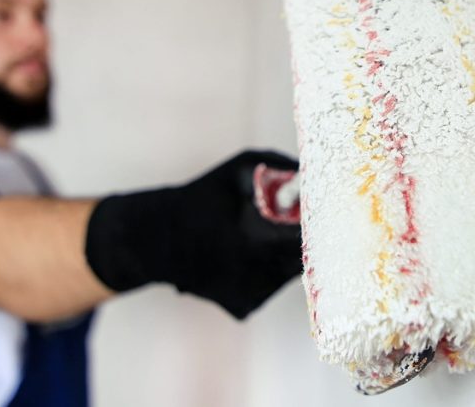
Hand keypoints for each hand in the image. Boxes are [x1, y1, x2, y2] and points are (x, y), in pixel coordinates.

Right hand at [84, 149, 301, 318]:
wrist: (155, 240)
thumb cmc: (201, 197)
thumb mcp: (239, 168)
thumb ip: (281, 165)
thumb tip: (314, 172)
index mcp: (256, 243)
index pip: (309, 238)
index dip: (319, 222)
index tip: (319, 208)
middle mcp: (256, 278)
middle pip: (304, 258)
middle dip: (303, 239)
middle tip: (291, 219)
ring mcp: (250, 298)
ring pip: (288, 275)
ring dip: (284, 255)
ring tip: (255, 236)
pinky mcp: (242, 309)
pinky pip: (269, 288)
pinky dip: (265, 272)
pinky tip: (242, 257)